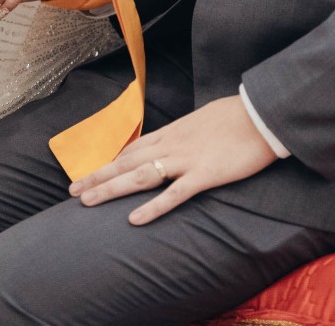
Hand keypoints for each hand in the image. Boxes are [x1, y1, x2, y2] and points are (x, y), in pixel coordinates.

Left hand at [68, 96, 279, 225]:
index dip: (110, 164)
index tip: (91, 174)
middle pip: (126, 162)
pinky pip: (174, 194)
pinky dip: (153, 207)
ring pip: (139, 176)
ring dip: (111, 189)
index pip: (133, 150)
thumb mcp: (201, 121)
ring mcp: (185, 160)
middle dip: (98, 177)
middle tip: (73, 191)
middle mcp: (171, 145)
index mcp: (171, 132)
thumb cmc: (235, 117)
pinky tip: (134, 220)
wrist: (261, 115)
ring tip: (86, 202)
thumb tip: (175, 142)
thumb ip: (184, 134)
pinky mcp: (204, 175)